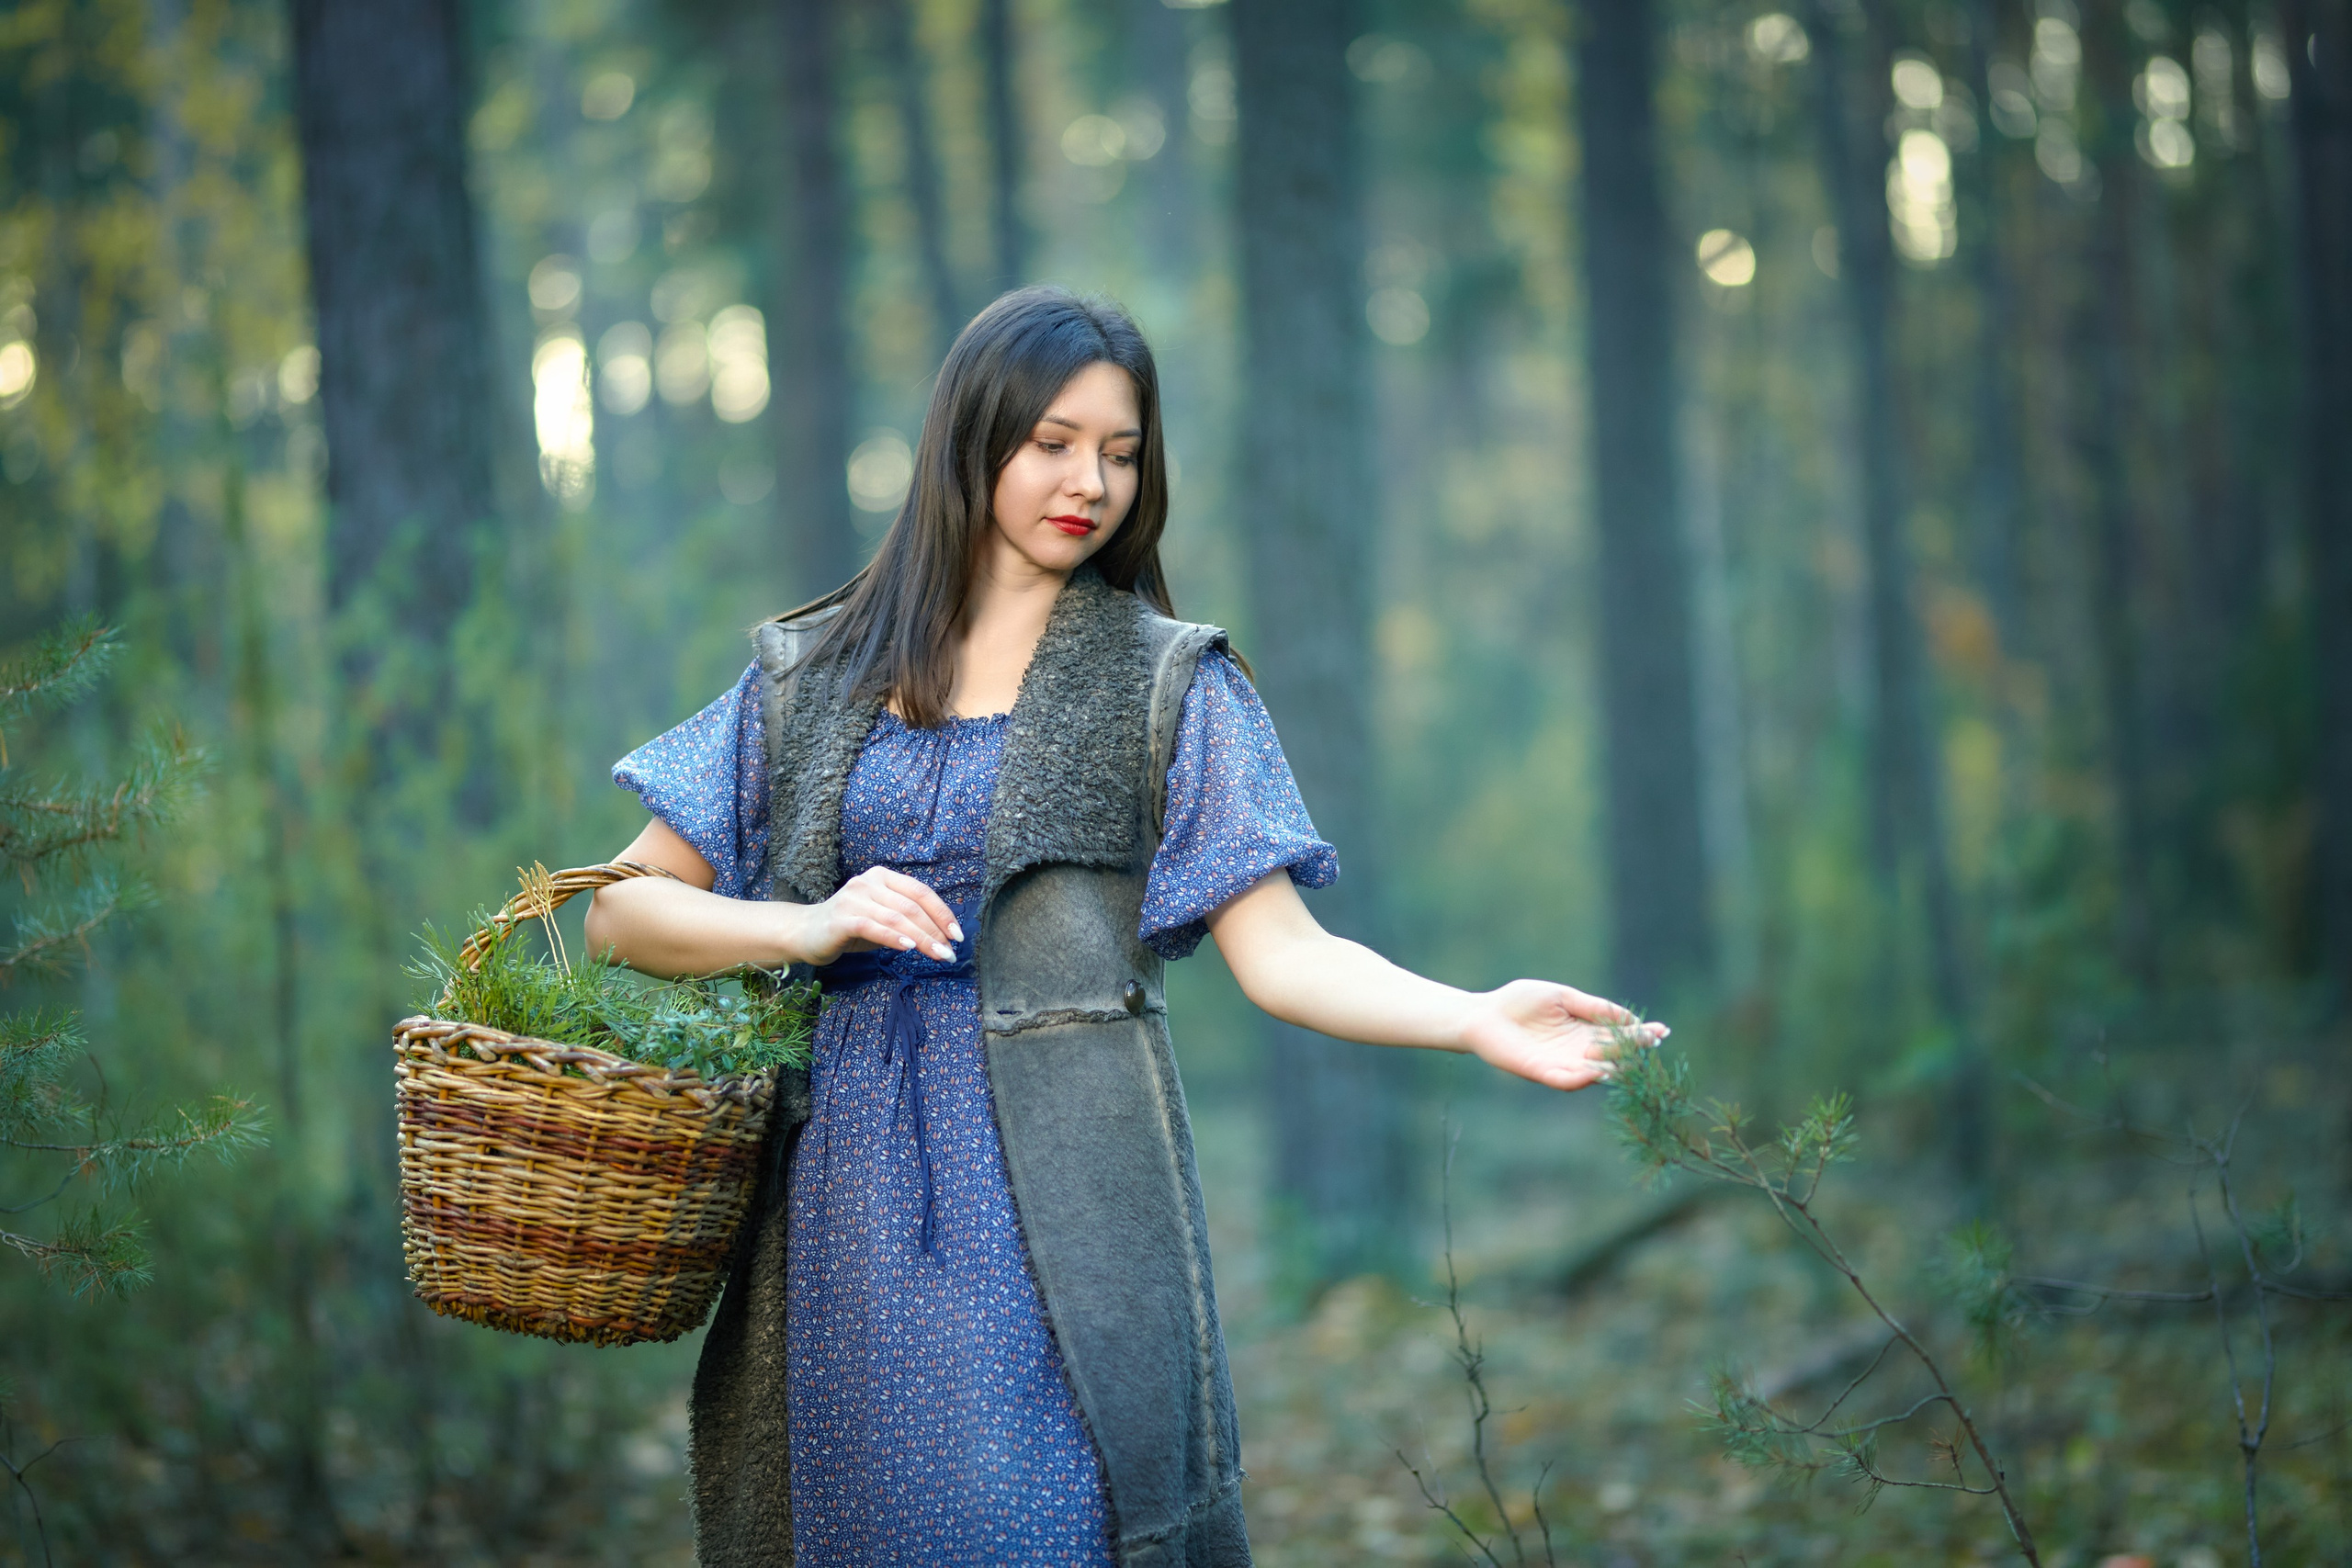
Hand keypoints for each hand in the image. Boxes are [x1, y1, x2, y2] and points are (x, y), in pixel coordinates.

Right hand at [789, 866, 961, 965]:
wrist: (807, 932)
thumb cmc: (851, 926)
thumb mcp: (883, 918)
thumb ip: (907, 920)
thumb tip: (942, 936)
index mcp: (883, 877)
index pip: (920, 892)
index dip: (942, 913)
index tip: (957, 935)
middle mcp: (868, 882)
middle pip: (911, 907)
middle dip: (935, 931)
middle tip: (950, 953)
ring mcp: (853, 898)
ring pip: (896, 918)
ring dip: (922, 939)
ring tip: (938, 955)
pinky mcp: (841, 919)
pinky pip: (873, 927)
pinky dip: (893, 938)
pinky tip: (909, 948)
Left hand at [1456, 980, 1666, 1091]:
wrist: (1484, 1014)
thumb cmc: (1520, 1002)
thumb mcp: (1563, 997)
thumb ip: (1594, 1007)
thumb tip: (1632, 1018)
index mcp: (1585, 1030)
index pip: (1620, 1035)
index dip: (1641, 1034)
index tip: (1662, 1030)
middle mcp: (1578, 1051)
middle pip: (1613, 1054)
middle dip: (1634, 1049)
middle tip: (1651, 1042)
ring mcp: (1562, 1064)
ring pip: (1595, 1070)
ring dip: (1613, 1064)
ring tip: (1631, 1057)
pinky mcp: (1542, 1073)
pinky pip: (1566, 1080)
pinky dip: (1582, 1078)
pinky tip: (1597, 1072)